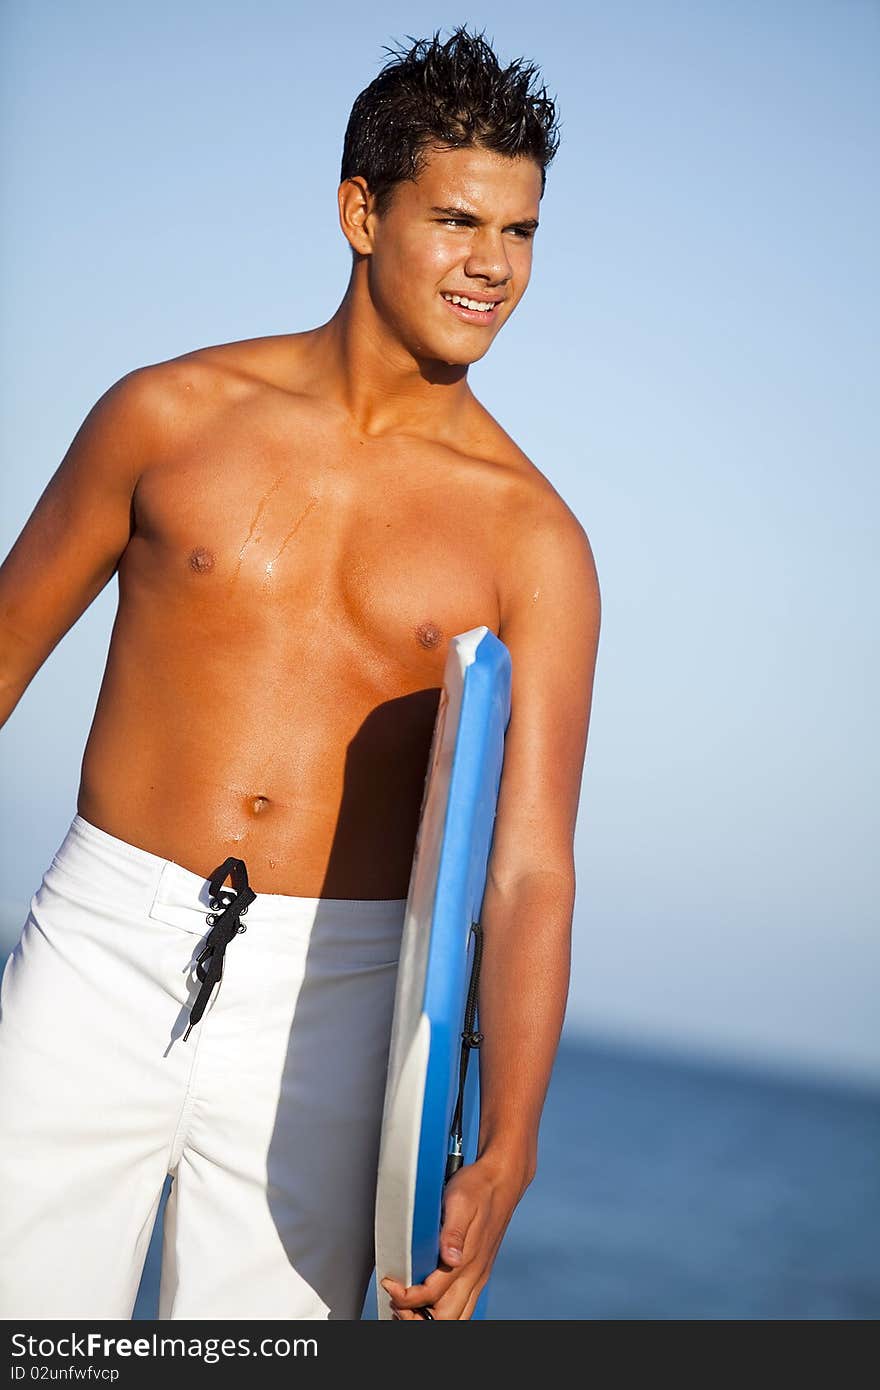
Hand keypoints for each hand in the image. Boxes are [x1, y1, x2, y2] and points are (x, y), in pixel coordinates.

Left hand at [380, 1156, 525, 1319]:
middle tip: (396, 1302)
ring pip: (457, 1317)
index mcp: (467, 1259)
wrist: (503, 1180)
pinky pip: (463, 1306)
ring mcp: (478, 1276)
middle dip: (416, 1318)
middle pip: (445, 1319)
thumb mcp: (460, 1201)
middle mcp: (474, 1274)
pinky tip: (427, 1302)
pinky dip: (443, 1313)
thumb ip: (452, 1232)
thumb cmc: (478, 1187)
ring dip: (430, 1319)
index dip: (406, 1297)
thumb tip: (448, 1258)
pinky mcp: (479, 1273)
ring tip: (407, 1307)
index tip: (390, 1283)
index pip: (431, 1295)